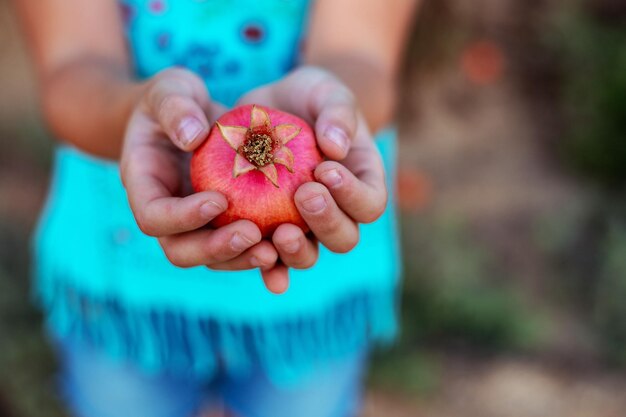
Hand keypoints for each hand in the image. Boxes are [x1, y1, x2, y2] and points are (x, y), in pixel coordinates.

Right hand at [120, 68, 279, 282]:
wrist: (190, 119)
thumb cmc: (176, 100)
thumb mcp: (170, 89)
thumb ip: (174, 107)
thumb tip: (192, 135)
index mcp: (144, 186)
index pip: (153, 216)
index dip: (182, 216)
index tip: (218, 200)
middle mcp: (168, 215)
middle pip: (182, 250)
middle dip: (216, 248)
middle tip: (252, 233)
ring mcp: (197, 226)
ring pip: (214, 259)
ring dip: (242, 259)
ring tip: (274, 249)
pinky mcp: (225, 226)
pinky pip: (241, 249)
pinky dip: (263, 253)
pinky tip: (289, 249)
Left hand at [238, 66, 388, 290]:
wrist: (276, 107)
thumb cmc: (311, 98)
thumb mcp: (328, 91)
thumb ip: (338, 112)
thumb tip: (336, 146)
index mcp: (361, 183)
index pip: (370, 204)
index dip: (352, 195)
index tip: (324, 169)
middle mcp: (338, 212)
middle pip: (344, 237)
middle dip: (326, 221)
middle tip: (303, 193)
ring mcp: (304, 226)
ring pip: (310, 255)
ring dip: (297, 251)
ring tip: (279, 233)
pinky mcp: (272, 228)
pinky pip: (271, 257)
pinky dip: (267, 267)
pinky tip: (257, 261)